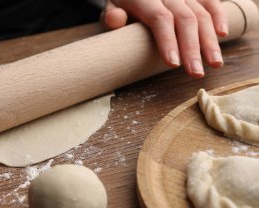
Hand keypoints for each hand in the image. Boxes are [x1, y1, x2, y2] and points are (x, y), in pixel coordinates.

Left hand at [101, 0, 227, 77]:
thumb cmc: (125, 1)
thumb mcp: (112, 5)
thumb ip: (112, 14)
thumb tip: (115, 20)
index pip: (159, 19)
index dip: (167, 41)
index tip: (173, 64)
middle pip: (185, 19)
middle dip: (192, 48)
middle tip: (196, 73)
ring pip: (201, 14)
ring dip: (209, 40)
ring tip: (215, 63)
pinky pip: (211, 1)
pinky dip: (218, 16)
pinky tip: (222, 35)